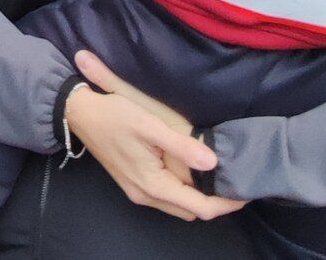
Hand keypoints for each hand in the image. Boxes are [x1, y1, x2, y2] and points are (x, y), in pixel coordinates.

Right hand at [67, 51, 246, 220]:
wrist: (79, 114)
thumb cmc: (114, 116)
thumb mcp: (150, 126)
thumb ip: (181, 146)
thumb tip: (212, 162)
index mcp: (152, 185)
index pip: (199, 207)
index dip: (225, 203)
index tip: (245, 192)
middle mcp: (145, 195)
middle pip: (190, 211)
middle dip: (214, 202)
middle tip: (234, 181)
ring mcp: (138, 191)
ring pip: (178, 205)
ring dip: (198, 197)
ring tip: (217, 176)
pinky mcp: (134, 182)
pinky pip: (167, 195)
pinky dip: (184, 190)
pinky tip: (191, 170)